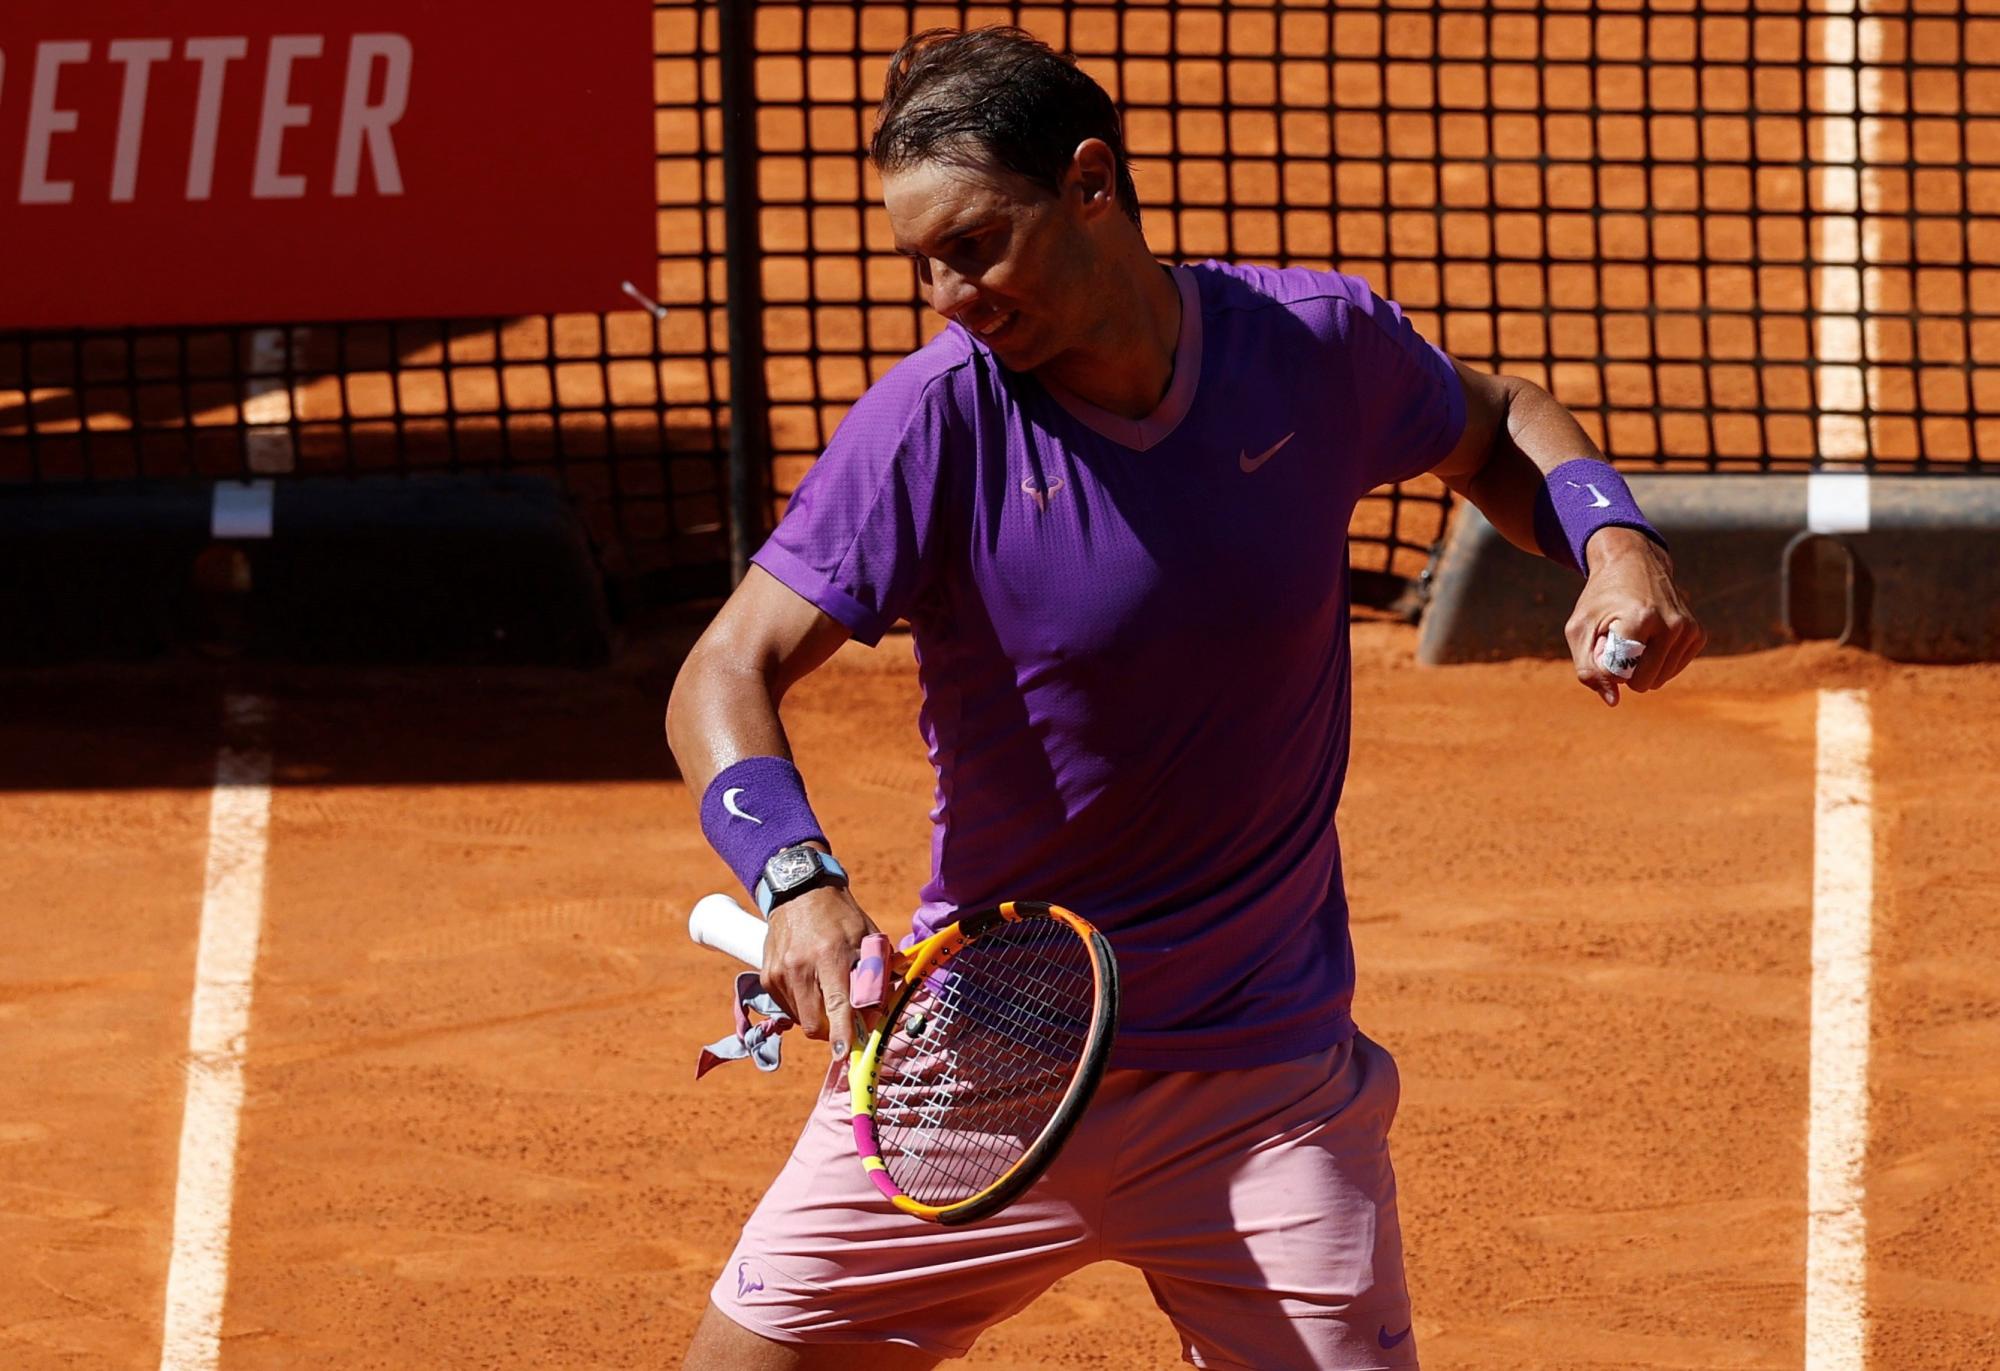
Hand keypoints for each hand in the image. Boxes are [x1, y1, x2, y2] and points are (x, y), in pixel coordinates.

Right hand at [761, 879, 879, 1059]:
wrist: (798, 892)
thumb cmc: (840, 917)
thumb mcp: (867, 937)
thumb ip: (875, 975)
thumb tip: (877, 1013)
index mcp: (830, 956)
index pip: (836, 1003)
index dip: (840, 1031)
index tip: (842, 1053)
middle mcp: (800, 967)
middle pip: (814, 1023)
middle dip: (831, 1031)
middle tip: (845, 1018)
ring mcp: (778, 973)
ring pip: (801, 1019)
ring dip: (817, 1016)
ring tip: (826, 988)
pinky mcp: (766, 977)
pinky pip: (788, 1007)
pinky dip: (802, 1004)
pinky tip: (810, 982)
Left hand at [1567, 527, 1706, 705]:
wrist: (1631, 563)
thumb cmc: (1600, 600)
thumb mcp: (1579, 629)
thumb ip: (1588, 669)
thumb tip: (1613, 701)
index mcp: (1639, 619)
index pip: (1622, 674)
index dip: (1605, 666)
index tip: (1602, 642)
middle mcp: (1671, 624)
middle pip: (1642, 682)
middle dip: (1623, 669)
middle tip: (1617, 638)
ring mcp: (1688, 629)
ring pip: (1658, 680)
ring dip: (1639, 666)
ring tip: (1633, 636)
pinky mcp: (1698, 635)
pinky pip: (1671, 671)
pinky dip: (1656, 662)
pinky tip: (1649, 638)